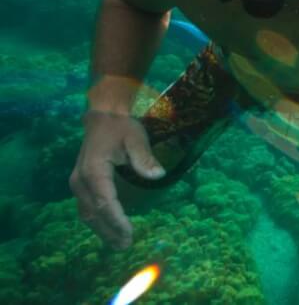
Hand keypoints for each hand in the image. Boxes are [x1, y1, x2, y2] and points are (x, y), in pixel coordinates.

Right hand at [68, 110, 164, 248]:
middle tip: (126, 245)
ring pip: (86, 213)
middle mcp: (80, 180)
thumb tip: (158, 175)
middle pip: (93, 212)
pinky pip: (86, 207)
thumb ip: (144, 157)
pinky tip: (109, 229)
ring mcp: (78, 183)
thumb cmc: (122, 127)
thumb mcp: (136, 137)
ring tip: (119, 244)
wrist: (103, 116)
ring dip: (102, 230)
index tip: (129, 232)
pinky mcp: (81, 184)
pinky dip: (97, 221)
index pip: (105, 202)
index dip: (117, 220)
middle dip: (109, 231)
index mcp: (93, 170)